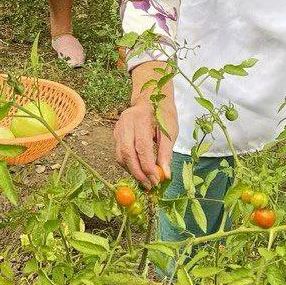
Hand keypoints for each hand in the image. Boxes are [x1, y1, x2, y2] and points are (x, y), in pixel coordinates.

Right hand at [114, 61, 176, 190]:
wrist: (150, 99)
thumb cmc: (162, 114)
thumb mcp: (170, 130)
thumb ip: (166, 152)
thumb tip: (166, 173)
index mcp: (141, 118)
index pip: (142, 147)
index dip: (148, 166)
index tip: (157, 180)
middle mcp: (125, 122)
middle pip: (127, 153)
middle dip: (138, 173)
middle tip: (149, 185)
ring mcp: (118, 128)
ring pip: (120, 155)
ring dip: (132, 171)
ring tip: (145, 181)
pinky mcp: (115, 133)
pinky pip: (119, 153)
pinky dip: (128, 165)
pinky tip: (139, 171)